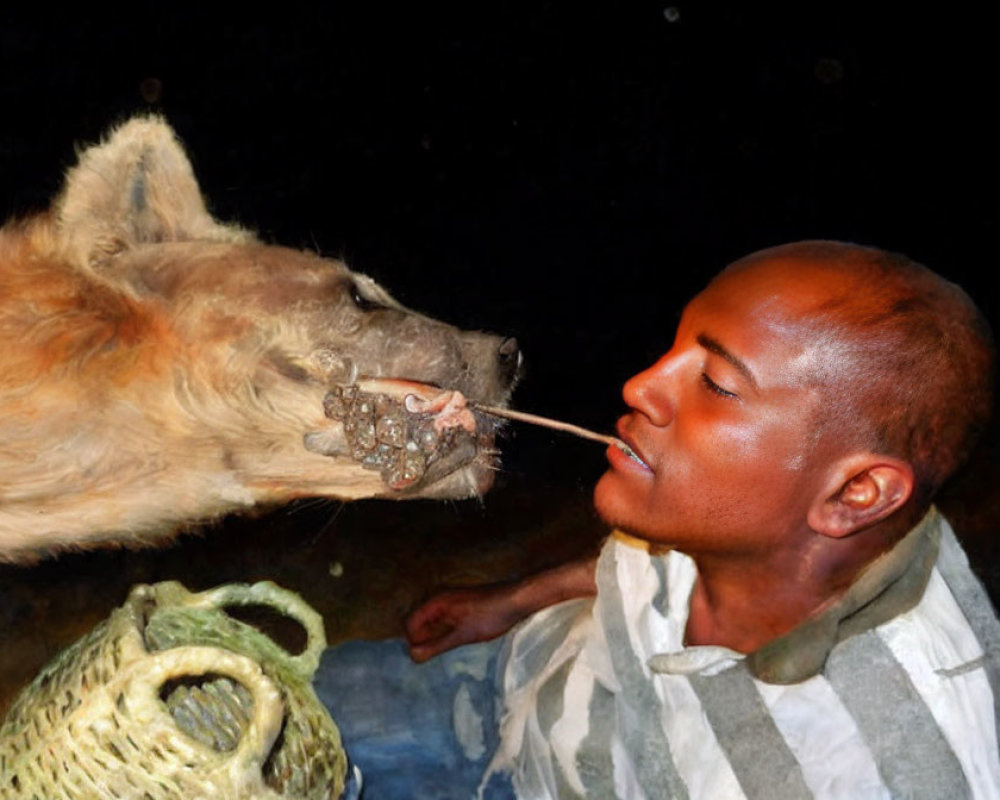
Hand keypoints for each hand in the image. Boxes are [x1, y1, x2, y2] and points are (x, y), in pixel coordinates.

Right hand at [405, 584, 524, 662]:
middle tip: (431, 657)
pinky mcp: (460, 607)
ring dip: (432, 638)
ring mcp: (450, 602)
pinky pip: (443, 621)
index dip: (412, 641)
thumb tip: (412, 655)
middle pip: (418, 622)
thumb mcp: (462, 635)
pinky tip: (453, 643)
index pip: (410, 622)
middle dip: (421, 640)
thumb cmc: (490, 615)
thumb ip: (436, 645)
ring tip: (442, 652)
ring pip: (431, 622)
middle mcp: (440, 599)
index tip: (422, 657)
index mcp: (436, 601)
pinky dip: (443, 633)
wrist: (517, 600)